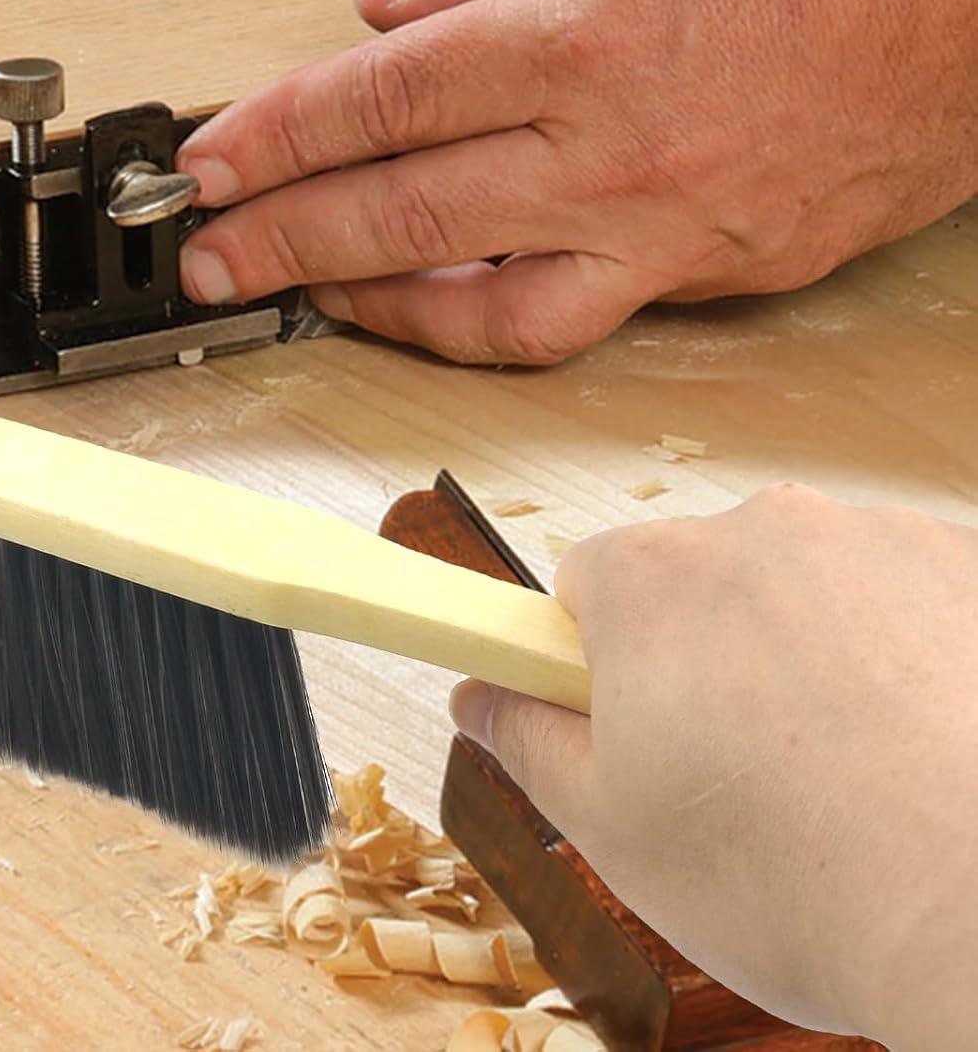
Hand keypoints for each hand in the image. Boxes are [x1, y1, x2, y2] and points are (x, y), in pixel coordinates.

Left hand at [175, 0, 977, 364]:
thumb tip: (381, 1)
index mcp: (581, 37)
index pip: (381, 99)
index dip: (275, 136)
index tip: (207, 164)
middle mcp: (610, 151)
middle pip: (400, 213)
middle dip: (281, 239)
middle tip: (207, 258)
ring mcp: (657, 230)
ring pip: (475, 304)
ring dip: (365, 305)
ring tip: (298, 292)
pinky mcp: (700, 278)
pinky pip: (564, 324)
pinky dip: (476, 328)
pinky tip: (425, 312)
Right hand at [449, 486, 977, 1046]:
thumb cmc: (798, 877)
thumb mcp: (612, 829)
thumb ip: (526, 742)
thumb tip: (477, 695)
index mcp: (652, 578)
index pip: (585, 583)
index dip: (597, 659)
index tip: (630, 719)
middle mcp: (760, 528)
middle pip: (700, 577)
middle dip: (705, 653)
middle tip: (740, 768)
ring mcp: (875, 539)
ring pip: (806, 586)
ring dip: (810, 650)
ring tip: (846, 771)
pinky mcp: (967, 565)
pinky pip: (902, 596)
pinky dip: (902, 654)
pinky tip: (918, 743)